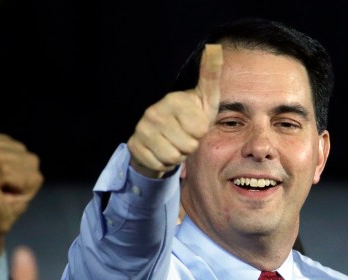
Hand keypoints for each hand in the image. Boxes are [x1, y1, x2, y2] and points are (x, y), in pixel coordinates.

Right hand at [127, 44, 221, 177]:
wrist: (164, 138)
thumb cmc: (191, 117)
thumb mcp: (205, 97)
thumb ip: (211, 74)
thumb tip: (214, 47)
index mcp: (173, 100)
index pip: (199, 130)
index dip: (201, 133)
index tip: (194, 126)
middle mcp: (153, 111)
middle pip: (187, 146)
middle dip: (189, 146)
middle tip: (183, 137)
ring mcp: (141, 129)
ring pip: (172, 157)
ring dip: (177, 156)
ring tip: (173, 144)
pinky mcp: (134, 145)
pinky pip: (158, 164)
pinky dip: (163, 163)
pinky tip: (161, 152)